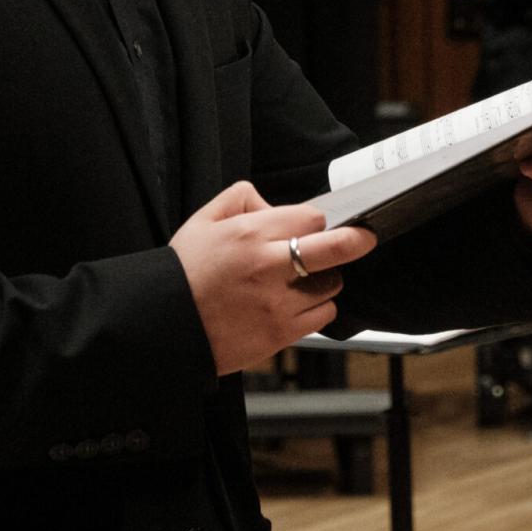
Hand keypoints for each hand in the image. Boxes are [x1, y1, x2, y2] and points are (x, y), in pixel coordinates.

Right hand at [170, 181, 378, 375]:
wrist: (166, 324)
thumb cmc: (184, 273)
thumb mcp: (203, 220)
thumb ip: (241, 198)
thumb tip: (273, 204)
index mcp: (250, 234)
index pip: (311, 217)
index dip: (315, 220)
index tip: (315, 225)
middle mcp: (269, 266)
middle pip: (335, 248)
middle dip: (357, 240)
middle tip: (365, 238)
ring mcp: (278, 302)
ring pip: (332, 284)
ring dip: (325, 279)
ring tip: (302, 280)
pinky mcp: (281, 333)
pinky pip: (322, 315)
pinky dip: (317, 308)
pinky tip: (296, 303)